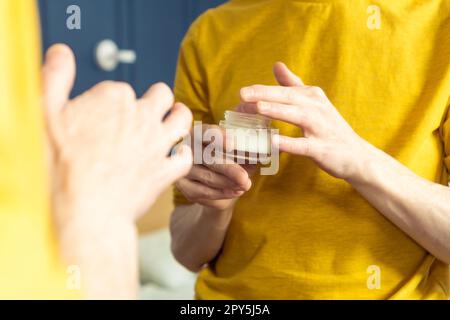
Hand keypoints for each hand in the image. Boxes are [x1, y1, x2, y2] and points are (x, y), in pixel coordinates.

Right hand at [43, 44, 192, 226]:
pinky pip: (186, 158)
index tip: (102, 114)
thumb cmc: (59, 165)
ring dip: (179, 116)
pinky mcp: (165, 172)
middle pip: (161, 94)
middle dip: (155, 98)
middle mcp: (142, 116)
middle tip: (147, 108)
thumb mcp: (45, 112)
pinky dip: (182, 155)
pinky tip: (175, 156)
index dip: (111, 101)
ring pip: (183, 118)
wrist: (82, 209)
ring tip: (172, 120)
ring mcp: (157, 144)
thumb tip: (61, 51)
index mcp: (114, 98)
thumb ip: (56, 77)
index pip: (121, 89)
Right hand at [175, 124, 253, 210]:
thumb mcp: (240, 151)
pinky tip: (236, 191)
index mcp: (200, 132)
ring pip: (208, 177)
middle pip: (207, 158)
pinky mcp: (184, 185)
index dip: (218, 137)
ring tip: (246, 185)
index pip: (206, 131)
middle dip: (229, 169)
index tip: (232, 145)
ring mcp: (183, 167)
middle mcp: (187, 147)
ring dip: (229, 183)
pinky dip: (222, 193)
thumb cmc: (230, 159)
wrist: (219, 182)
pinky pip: (204, 191)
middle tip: (245, 178)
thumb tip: (261, 151)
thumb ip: (247, 149)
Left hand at [238, 62, 368, 180]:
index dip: (262, 90)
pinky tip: (273, 142)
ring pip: (297, 116)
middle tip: (242, 95)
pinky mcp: (322, 148)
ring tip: (258, 107)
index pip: (283, 90)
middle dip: (265, 94)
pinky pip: (303, 145)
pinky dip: (289, 143)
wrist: (356, 156)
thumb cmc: (329, 128)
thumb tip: (276, 65)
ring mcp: (321, 128)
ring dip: (277, 110)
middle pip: (288, 98)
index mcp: (312, 96)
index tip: (241, 92)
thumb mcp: (313, 102)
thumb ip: (293, 85)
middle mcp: (317, 108)